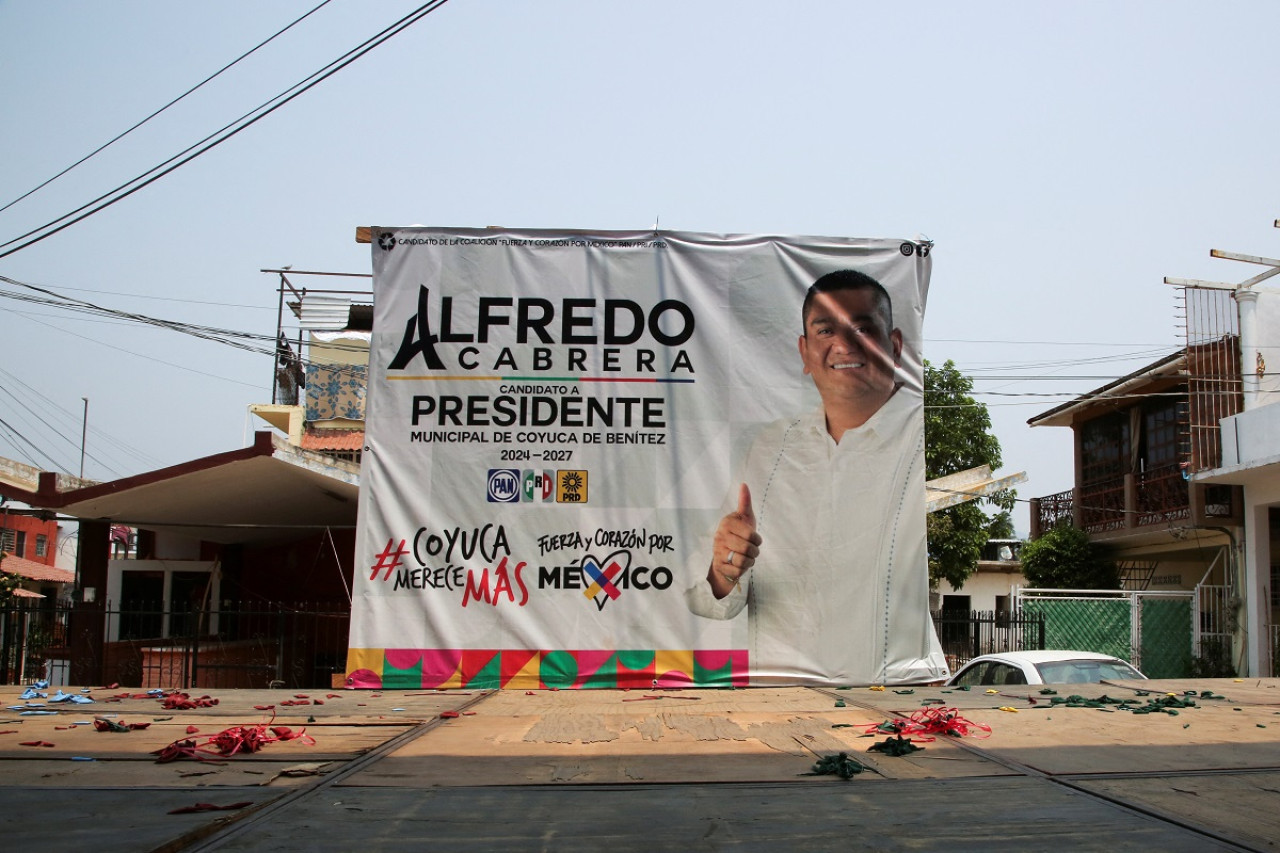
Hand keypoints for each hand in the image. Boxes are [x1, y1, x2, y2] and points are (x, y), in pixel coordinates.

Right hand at [707, 483, 761, 598]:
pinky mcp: (719, 566)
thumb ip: (745, 502)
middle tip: (752, 550)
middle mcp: (719, 537)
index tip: (754, 539)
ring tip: (747, 557)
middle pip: (747, 549)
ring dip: (750, 561)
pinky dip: (743, 570)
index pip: (751, 535)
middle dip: (754, 552)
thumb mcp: (744, 517)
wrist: (726, 553)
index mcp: (726, 523)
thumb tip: (744, 484)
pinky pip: (737, 572)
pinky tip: (739, 564)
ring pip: (743, 562)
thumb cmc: (739, 533)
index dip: (757, 540)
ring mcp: (717, 552)